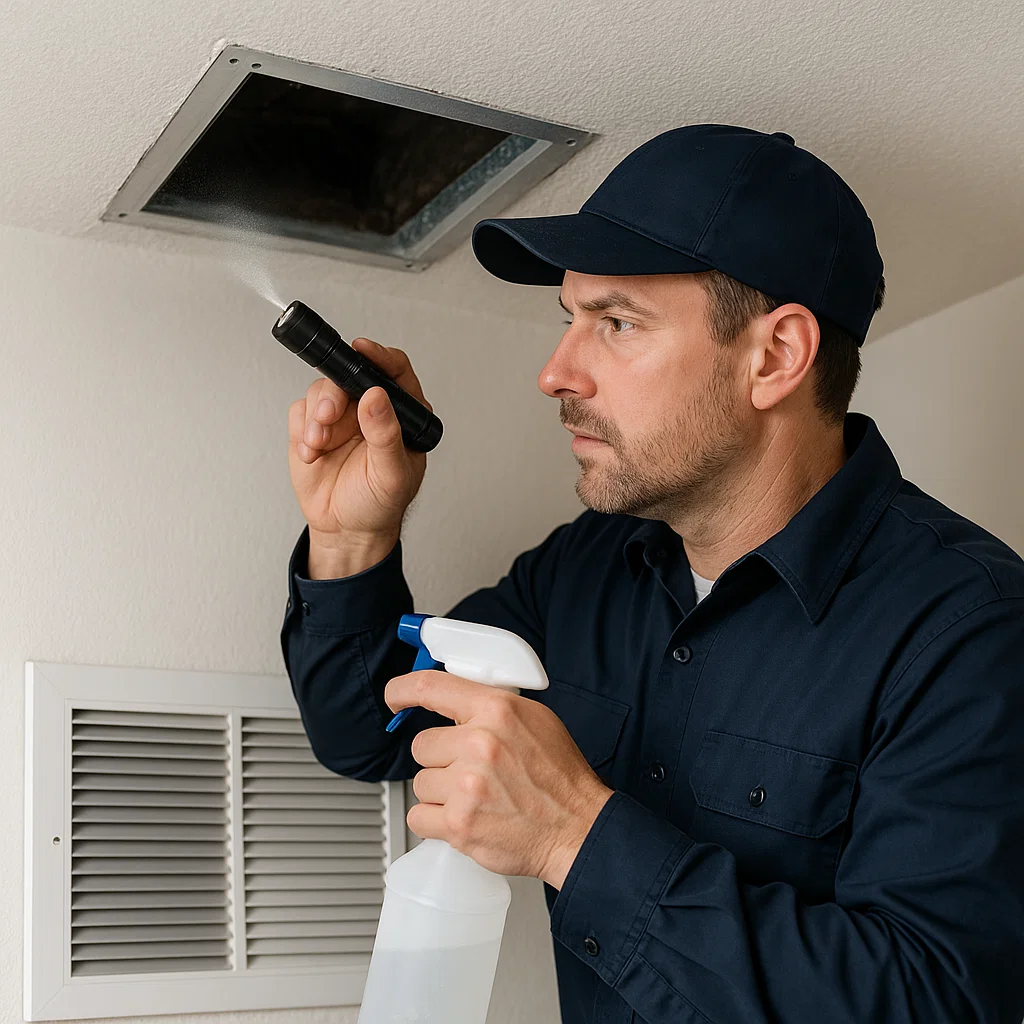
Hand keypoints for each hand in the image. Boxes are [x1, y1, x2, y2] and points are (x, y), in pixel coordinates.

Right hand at [287, 340, 430, 542]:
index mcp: (401, 412)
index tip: (362, 350)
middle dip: (333, 395)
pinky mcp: (312, 427)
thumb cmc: (380, 503)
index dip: (379, 356)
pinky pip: (300, 412)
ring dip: (316, 418)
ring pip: (321, 391)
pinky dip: (302, 432)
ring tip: (318, 446)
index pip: (394, 371)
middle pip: (349, 375)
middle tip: (327, 418)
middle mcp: (369, 408)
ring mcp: (340, 415)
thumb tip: (376, 397)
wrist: (347, 529)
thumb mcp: (391, 475)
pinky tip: (312, 455)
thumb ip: (386, 435)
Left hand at [385, 670, 613, 888]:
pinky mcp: (460, 824)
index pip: (431, 687)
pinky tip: (466, 817)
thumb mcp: (535, 719)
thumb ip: (492, 707)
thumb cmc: (560, 777)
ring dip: (440, 792)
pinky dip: (437, 821)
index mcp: (497, 710)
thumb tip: (454, 700)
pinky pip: (419, 817)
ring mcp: (467, 786)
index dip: (402, 690)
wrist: (578, 827)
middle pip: (422, 745)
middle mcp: (479, 744)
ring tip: (476, 797)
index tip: (395, 697)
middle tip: (470, 771)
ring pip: (420, 783)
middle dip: (440, 759)